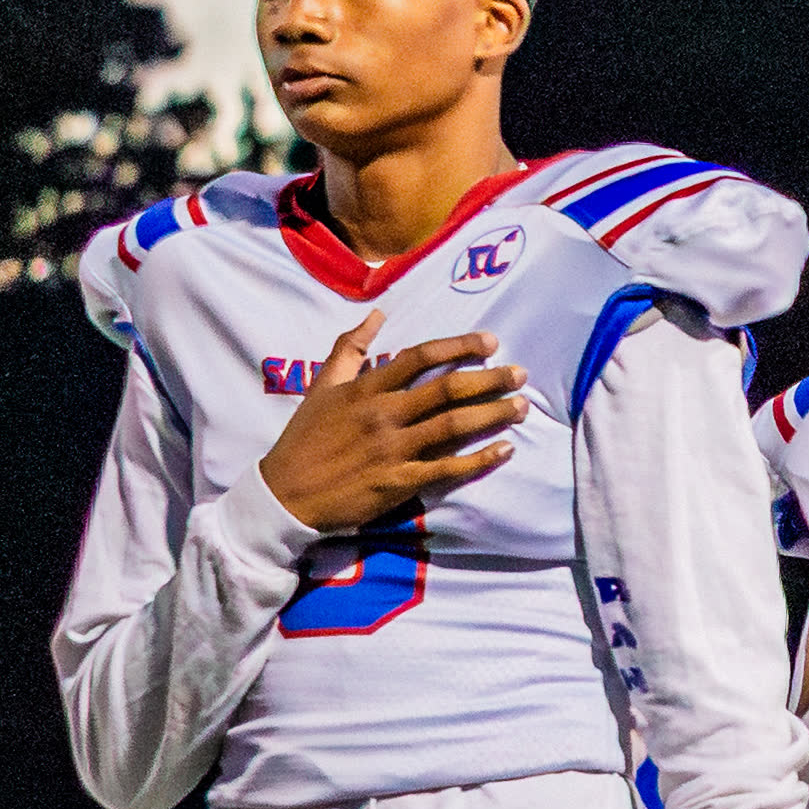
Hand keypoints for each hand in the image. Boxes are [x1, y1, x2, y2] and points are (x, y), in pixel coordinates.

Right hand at [257, 316, 520, 536]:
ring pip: (455, 425)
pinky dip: (481, 459)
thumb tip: (376, 314)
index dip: (459, 346)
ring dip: (494, 414)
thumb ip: (349, 349)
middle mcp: (384, 415)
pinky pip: (449, 468)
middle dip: (490, 379)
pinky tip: (506, 450)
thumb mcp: (320, 387)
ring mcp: (393, 449)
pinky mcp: (400, 481)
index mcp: (365, 390)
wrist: (285, 494)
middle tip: (521, 374)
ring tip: (523, 406)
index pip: (420, 357)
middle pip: (447, 390)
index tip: (491, 341)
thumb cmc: (305, 438)